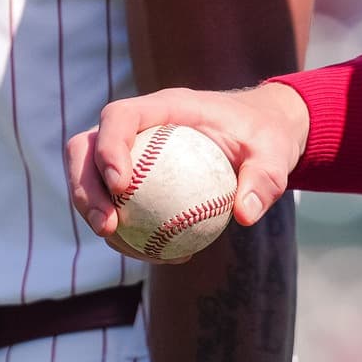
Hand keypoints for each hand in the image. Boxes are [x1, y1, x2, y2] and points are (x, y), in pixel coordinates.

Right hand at [65, 82, 310, 240]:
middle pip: (86, 147)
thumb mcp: (275, 152)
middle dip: (85, 187)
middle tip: (108, 226)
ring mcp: (131, 148)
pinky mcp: (135, 174)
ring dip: (92, 211)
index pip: (120, 116)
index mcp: (166, 106)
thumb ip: (264, 178)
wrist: (262, 133)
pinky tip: (155, 254)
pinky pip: (114, 202)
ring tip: (118, 242)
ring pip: (90, 176)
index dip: (109, 147)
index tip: (122, 187)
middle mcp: (140, 124)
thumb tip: (244, 215)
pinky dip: (123, 228)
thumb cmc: (266, 135)